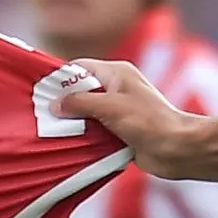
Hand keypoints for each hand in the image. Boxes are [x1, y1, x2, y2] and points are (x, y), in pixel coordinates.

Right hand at [50, 58, 201, 174]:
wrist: (177, 149)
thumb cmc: (148, 121)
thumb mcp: (109, 106)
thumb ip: (80, 103)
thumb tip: (55, 105)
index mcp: (116, 73)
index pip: (80, 68)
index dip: (60, 77)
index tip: (40, 89)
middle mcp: (117, 89)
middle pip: (81, 91)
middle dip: (63, 103)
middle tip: (40, 114)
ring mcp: (119, 111)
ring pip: (86, 114)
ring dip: (72, 123)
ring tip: (49, 131)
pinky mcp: (121, 132)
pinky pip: (95, 132)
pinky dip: (83, 138)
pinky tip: (67, 145)